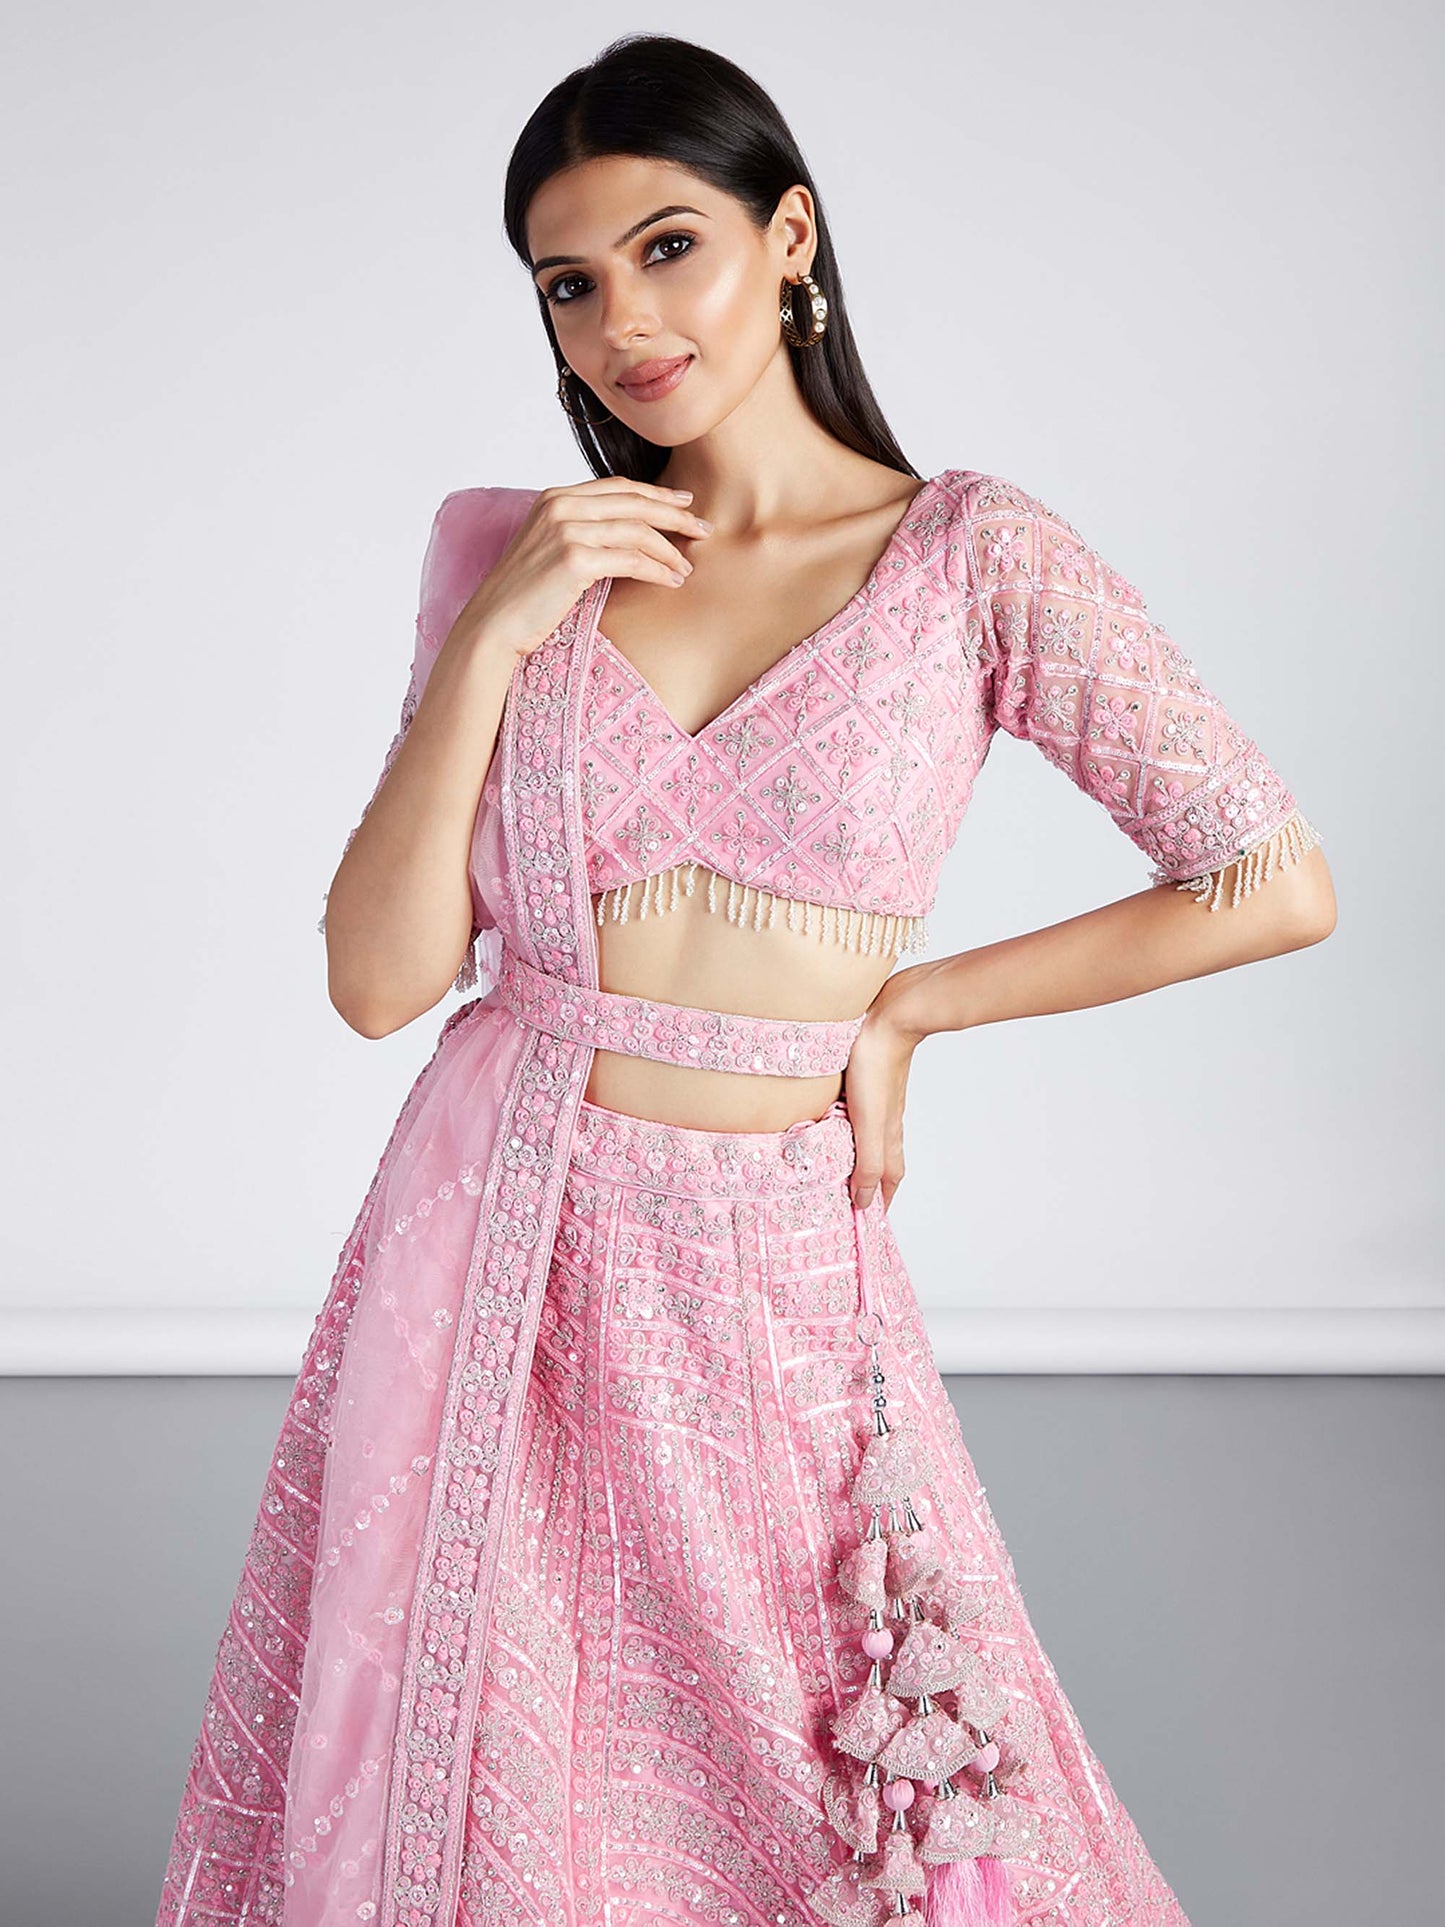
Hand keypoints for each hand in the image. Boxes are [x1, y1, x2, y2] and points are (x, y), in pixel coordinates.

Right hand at [453, 476, 713, 660]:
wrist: (493, 625)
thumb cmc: (523, 597)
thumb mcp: (549, 550)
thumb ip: (580, 533)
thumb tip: (623, 536)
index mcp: (554, 498)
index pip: (618, 487)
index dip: (655, 493)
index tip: (685, 504)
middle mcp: (560, 505)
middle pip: (634, 502)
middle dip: (675, 516)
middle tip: (704, 530)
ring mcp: (566, 529)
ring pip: (637, 530)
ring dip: (669, 549)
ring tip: (687, 567)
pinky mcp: (575, 558)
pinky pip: (631, 559)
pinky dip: (657, 570)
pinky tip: (672, 581)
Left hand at [842, 983, 926, 1212]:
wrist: (888, 1017)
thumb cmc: (876, 1067)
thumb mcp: (868, 1123)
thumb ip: (868, 1162)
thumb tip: (863, 1202)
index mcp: (889, 1136)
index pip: (888, 1180)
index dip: (880, 1202)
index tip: (869, 1223)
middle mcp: (886, 1121)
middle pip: (880, 1161)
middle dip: (868, 1184)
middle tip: (848, 1201)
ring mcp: (877, 1100)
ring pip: (869, 1137)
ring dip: (857, 1156)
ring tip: (837, 1169)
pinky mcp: (866, 1081)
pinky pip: (857, 1114)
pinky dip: (848, 1129)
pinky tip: (834, 1121)